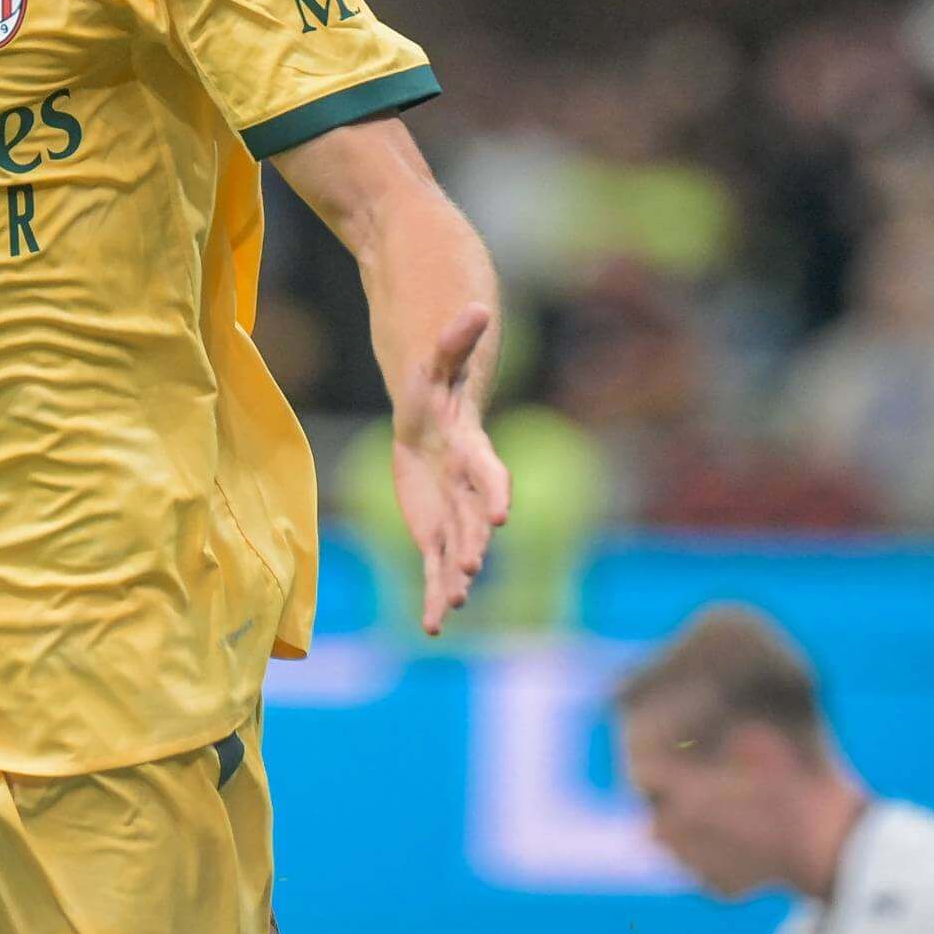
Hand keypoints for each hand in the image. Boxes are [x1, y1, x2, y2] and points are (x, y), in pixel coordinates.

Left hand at [389, 302, 512, 634]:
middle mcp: (468, 487)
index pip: (488, 471)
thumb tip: (476, 307)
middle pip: (472, 520)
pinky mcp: (434, 528)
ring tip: (449, 607)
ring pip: (456, 551)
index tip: (501, 512)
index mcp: (471, 448)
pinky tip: (432, 626)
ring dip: (453, 579)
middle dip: (472, 544)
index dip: (494, 490)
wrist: (436, 410)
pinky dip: (434, 593)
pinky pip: (434, 565)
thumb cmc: (437, 379)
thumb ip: (457, 339)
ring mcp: (452, 511)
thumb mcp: (440, 358)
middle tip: (470, 571)